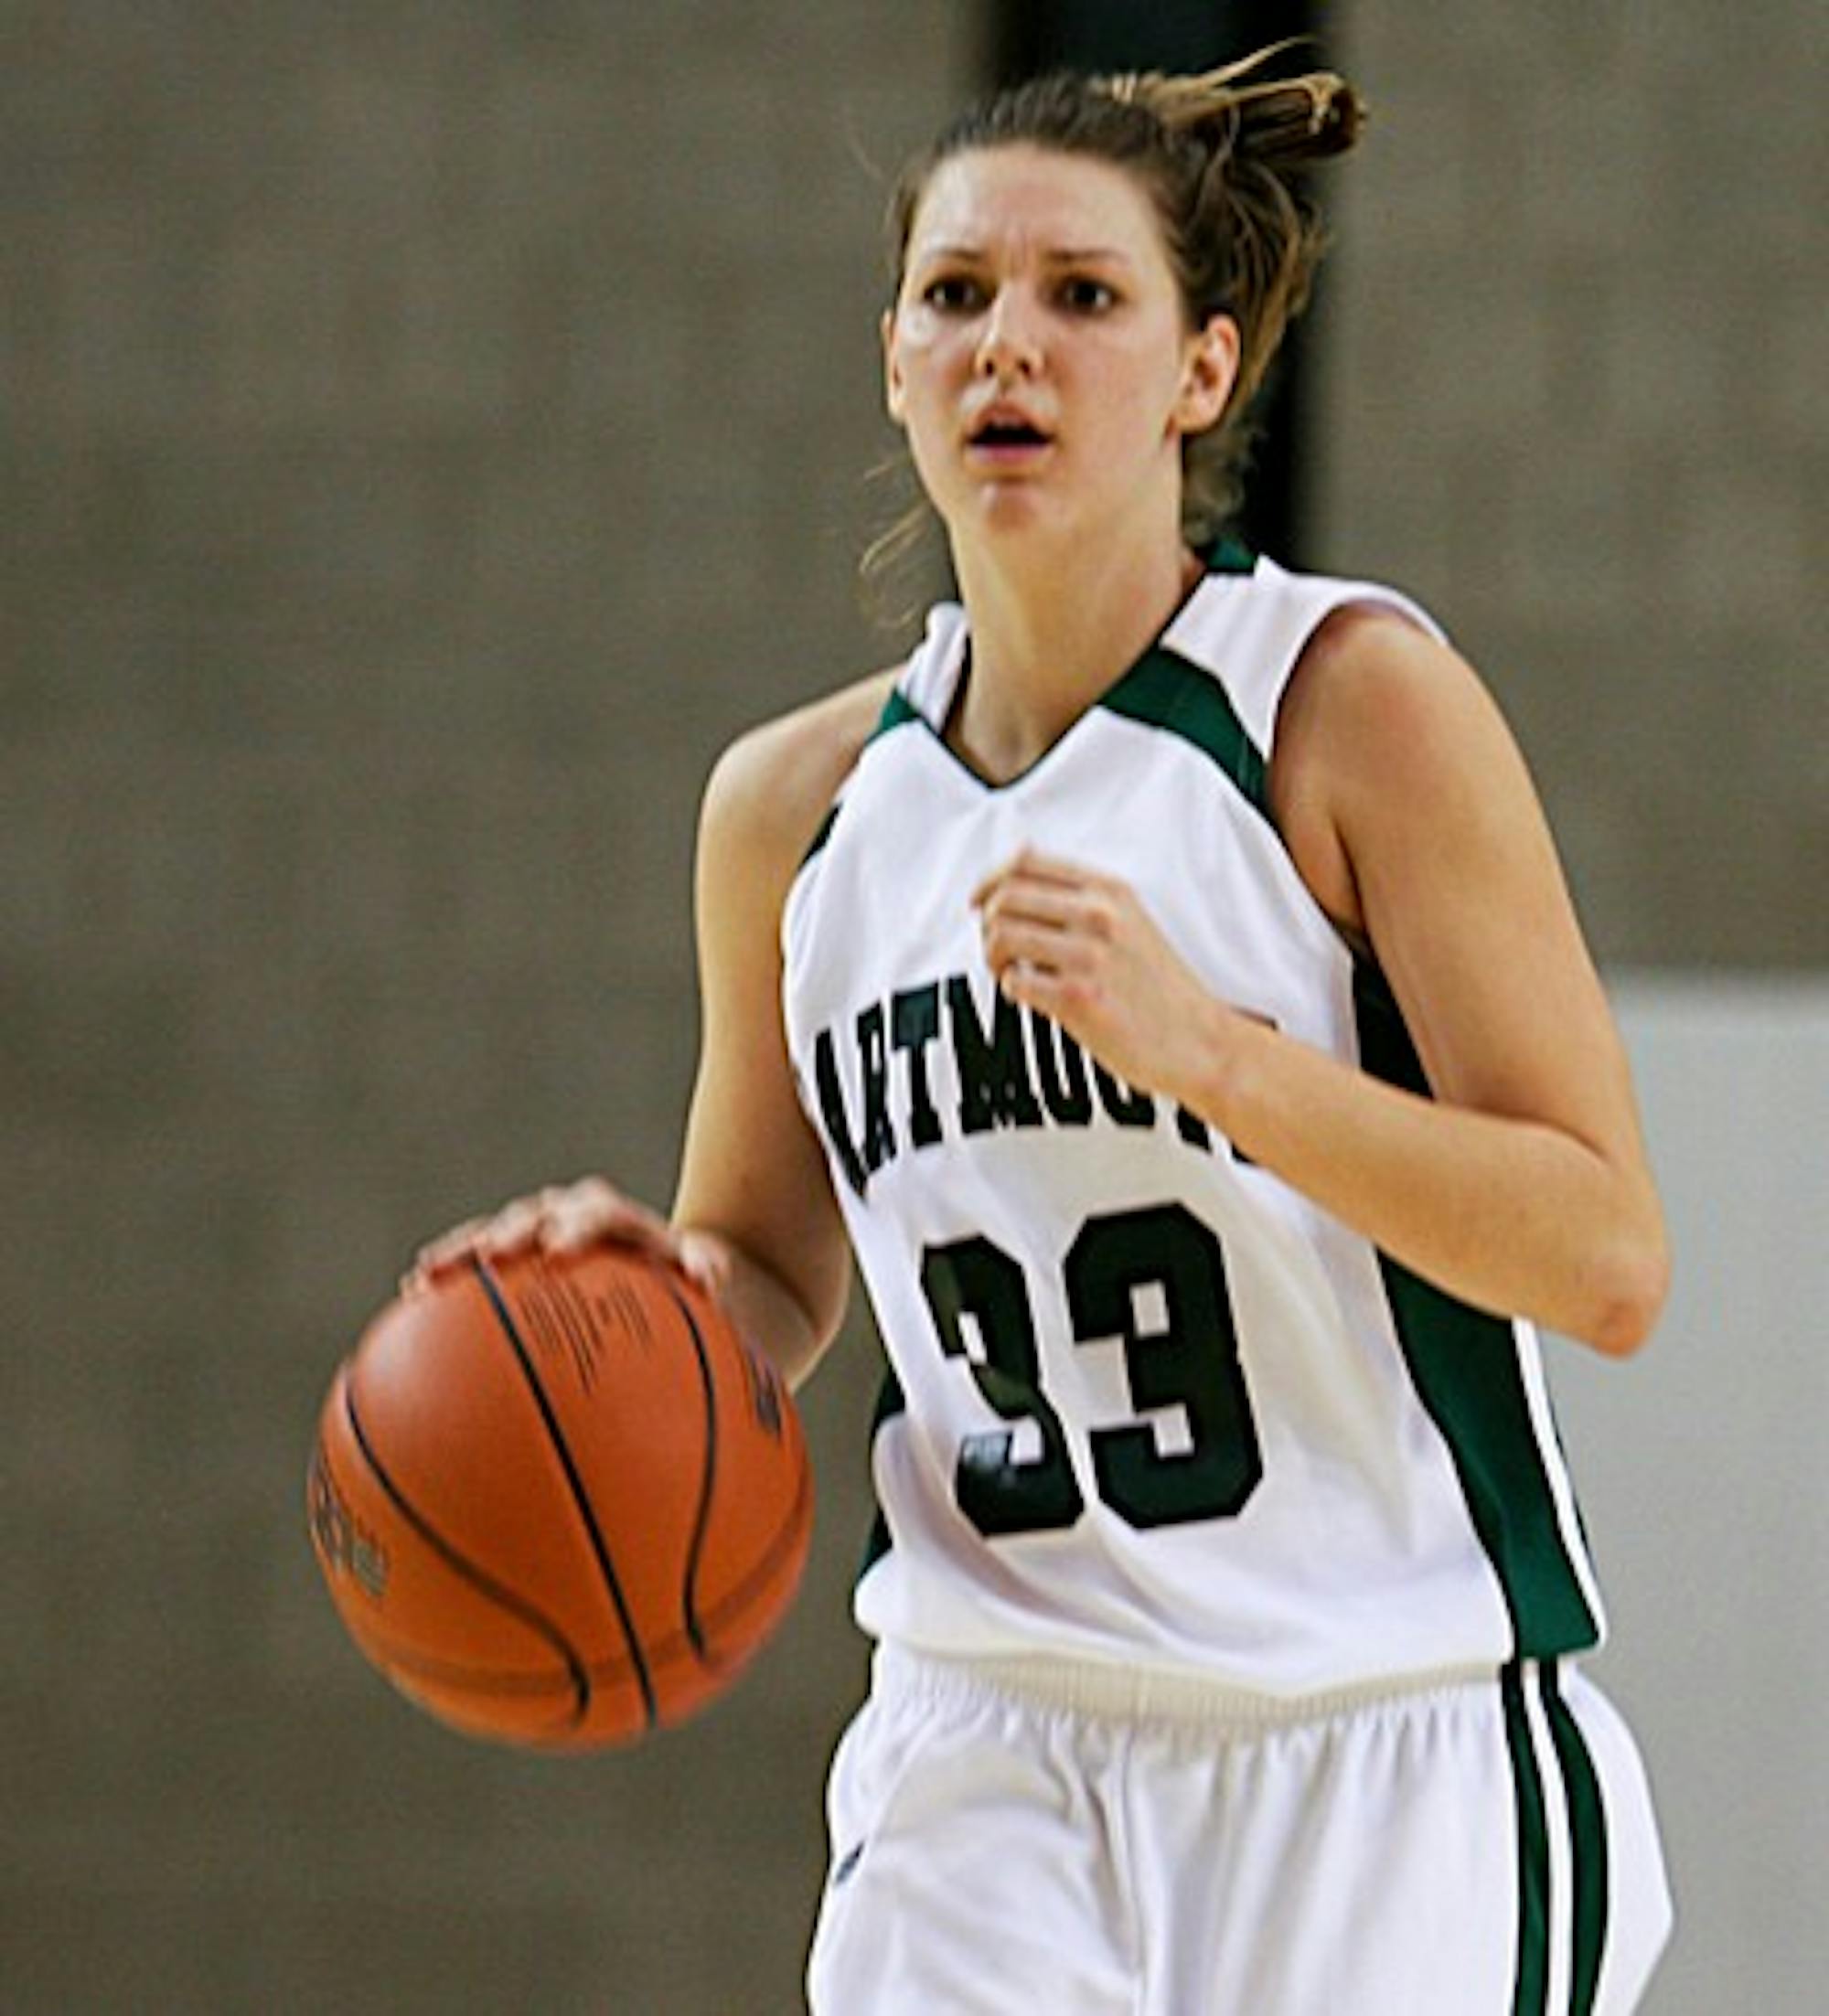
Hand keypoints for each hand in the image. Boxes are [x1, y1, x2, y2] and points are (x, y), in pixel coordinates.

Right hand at [402, 1177, 729, 1300]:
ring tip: (426, 1275)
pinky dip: (450, 1272)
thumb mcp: (706, 1270)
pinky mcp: (515, 1250)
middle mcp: (571, 1212)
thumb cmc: (684, 1274)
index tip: (558, 1252)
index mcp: (617, 1217)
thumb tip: (710, 1276)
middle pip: (536, 1214)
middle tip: (492, 1257)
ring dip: (463, 1251)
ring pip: (495, 1232)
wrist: (659, 1263)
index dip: (577, 1228)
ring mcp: (538, 1228)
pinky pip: (477, 1260)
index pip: (598, 1213)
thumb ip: (706, 1267)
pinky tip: (414, 1297)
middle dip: (513, 1233)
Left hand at [972, 846, 1222, 1107]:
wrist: (1200, 1041)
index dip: (989, 881)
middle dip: (987, 923)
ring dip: (993, 957)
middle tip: (996, 948)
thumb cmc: (1160, 987)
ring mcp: (1090, 956)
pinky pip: (1015, 982)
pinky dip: (1011, 988)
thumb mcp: (1132, 921)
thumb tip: (1013, 878)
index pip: (1025, 861)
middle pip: (1004, 897)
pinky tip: (1029, 995)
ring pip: (1001, 936)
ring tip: (1010, 972)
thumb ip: (1081, 898)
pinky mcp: (1080, 999)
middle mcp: (1100, 915)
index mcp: (1109, 889)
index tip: (979, 903)